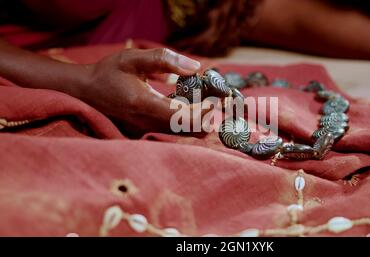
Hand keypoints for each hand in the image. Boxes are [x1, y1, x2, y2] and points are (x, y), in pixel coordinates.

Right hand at [79, 48, 209, 135]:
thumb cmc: (107, 73)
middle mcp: (145, 124)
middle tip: (216, 103)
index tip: (214, 101)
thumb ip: (164, 60)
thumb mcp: (133, 59)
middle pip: (185, 131)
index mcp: (144, 105)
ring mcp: (143, 131)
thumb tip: (195, 67)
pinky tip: (189, 109)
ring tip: (206, 104)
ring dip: (197, 122)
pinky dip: (184, 123)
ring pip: (179, 133)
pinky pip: (169, 132)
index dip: (203, 113)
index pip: (182, 118)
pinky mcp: (142, 133)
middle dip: (205, 119)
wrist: (84, 91)